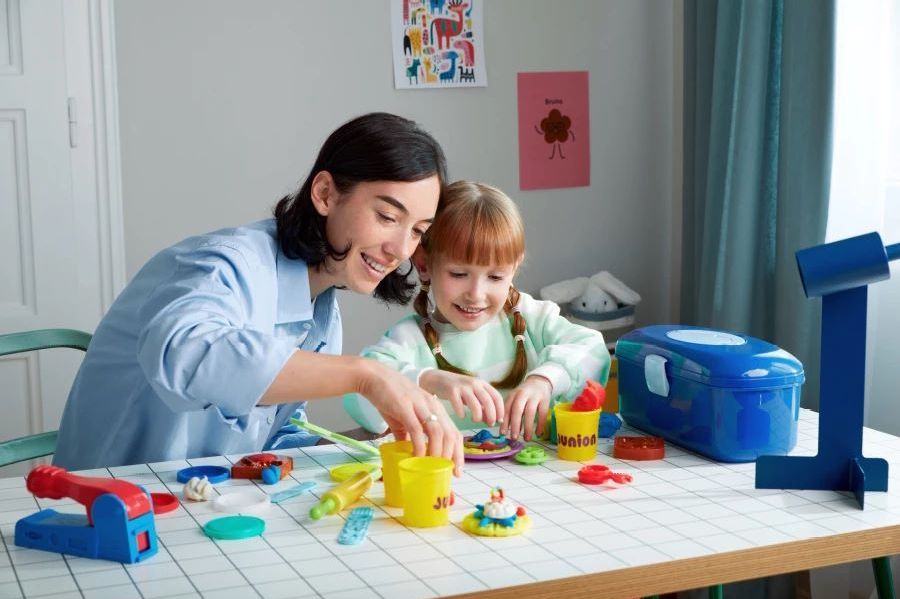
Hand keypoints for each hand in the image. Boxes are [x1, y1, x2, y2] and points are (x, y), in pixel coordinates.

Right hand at [358, 360, 463, 474]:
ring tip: (433, 467)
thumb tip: (409, 452)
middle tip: (448, 473)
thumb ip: (408, 434)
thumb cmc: (388, 397)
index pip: (454, 432)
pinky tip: (418, 456)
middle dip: (452, 456)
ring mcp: (420, 406)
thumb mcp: (404, 416)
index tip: (457, 470)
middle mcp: (432, 406)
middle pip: (451, 434)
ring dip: (438, 452)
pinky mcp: (405, 407)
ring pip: (438, 432)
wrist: (374, 377)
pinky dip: (420, 445)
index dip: (458, 452)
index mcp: (435, 408)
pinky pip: (417, 429)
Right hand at [419, 370, 504, 425]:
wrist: (438, 379)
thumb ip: (482, 407)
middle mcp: (474, 383)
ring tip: (475, 420)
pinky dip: (461, 413)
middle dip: (491, 415)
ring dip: (477, 416)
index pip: (496, 397)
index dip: (500, 409)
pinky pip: (459, 405)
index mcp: (482, 383)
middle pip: (488, 401)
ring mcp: (463, 387)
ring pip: (475, 404)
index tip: (499, 420)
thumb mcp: (473, 395)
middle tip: (490, 424)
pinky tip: (461, 416)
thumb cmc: (458, 390)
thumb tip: (491, 421)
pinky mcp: (451, 391)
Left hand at [501, 375, 551, 440]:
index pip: (507, 408)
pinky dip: (540, 424)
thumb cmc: (524, 395)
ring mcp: (534, 396)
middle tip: (514, 438)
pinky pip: (542, 413)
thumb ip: (510, 412)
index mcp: (513, 395)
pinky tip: (538, 433)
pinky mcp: (545, 400)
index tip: (502, 433)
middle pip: (517, 409)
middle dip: (515, 425)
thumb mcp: (515, 399)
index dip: (504, 421)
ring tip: (526, 438)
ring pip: (530, 412)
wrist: (539, 382)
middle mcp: (522, 394)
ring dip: (527, 427)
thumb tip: (506, 430)